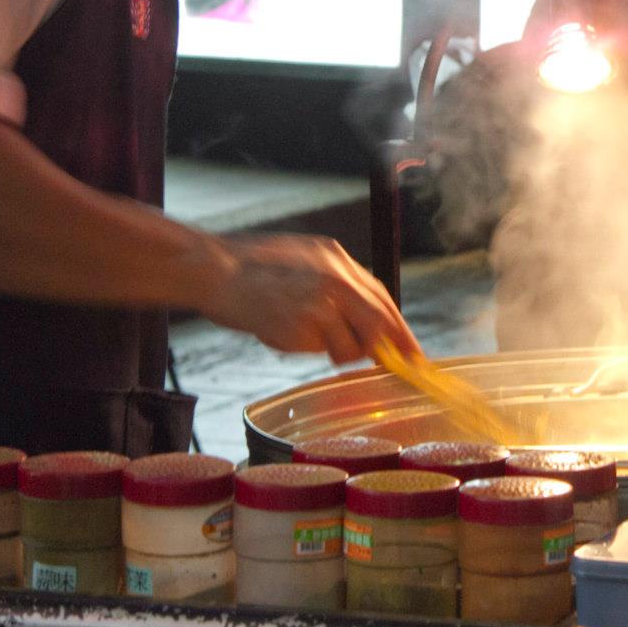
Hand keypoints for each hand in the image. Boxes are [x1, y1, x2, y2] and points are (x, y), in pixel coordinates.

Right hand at [197, 233, 421, 365]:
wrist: (214, 269)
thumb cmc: (251, 267)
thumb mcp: (303, 259)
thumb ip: (333, 283)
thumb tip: (361, 316)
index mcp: (337, 259)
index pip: (382, 297)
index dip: (399, 328)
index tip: (413, 352)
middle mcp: (335, 279)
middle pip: (380, 323)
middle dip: (388, 349)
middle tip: (398, 367)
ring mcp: (321, 303)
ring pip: (352, 346)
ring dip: (336, 350)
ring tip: (301, 333)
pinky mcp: (302, 326)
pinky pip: (319, 351)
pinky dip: (305, 349)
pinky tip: (280, 330)